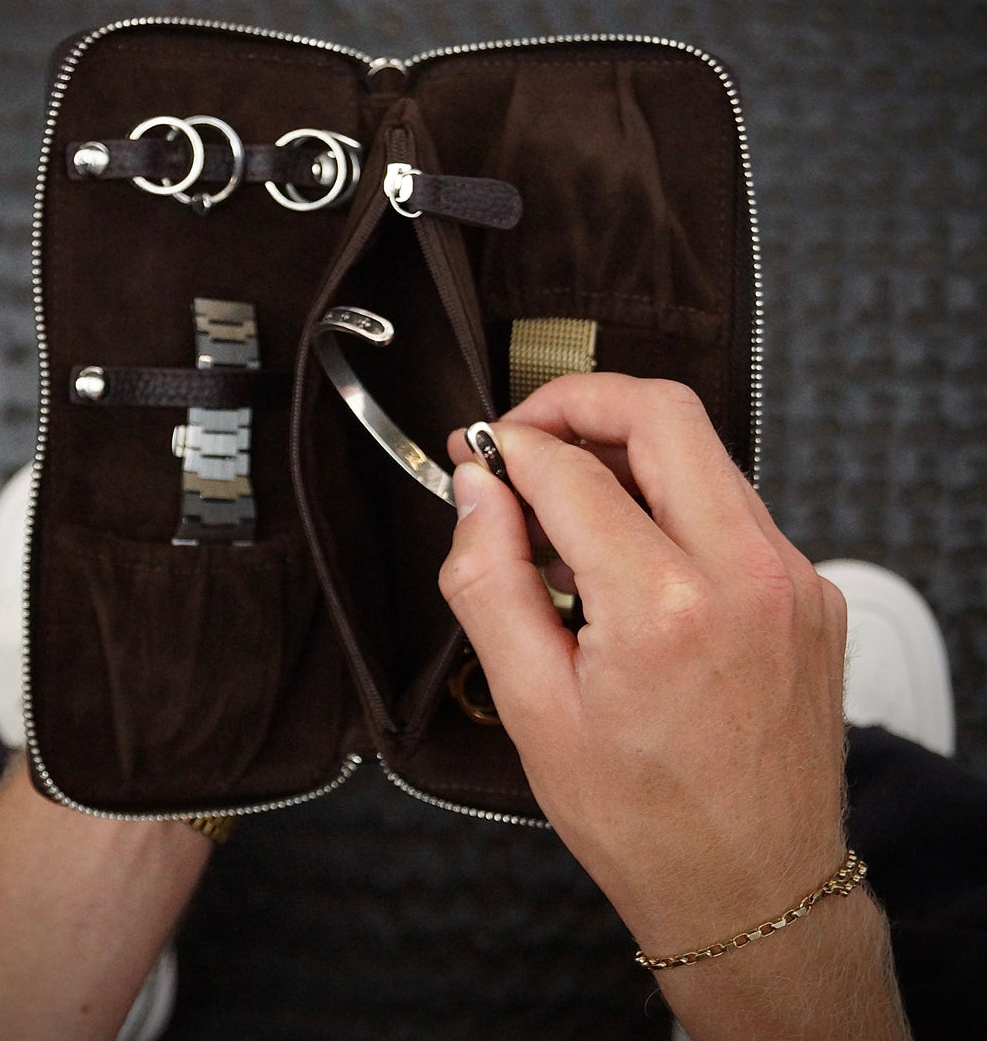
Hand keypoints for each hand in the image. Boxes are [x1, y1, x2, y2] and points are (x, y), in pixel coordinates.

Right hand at [440, 375, 906, 1038]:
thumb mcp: (530, 706)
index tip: (478, 457)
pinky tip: (627, 556)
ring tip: (566, 510)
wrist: (754, 887)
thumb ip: (488, 581)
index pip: (571, 471)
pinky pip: (732, 505)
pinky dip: (669, 501)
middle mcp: (747, 574)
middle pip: (663, 414)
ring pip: (703, 452)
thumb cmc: (641, 817)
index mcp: (665, 608)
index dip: (510, 450)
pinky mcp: (811, 591)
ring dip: (625, 451)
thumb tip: (477, 491)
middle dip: (579, 401)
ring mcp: (792, 578)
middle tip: (525, 434)